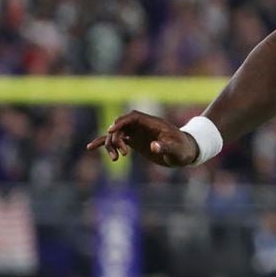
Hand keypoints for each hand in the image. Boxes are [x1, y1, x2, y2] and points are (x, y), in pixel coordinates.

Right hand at [85, 110, 199, 167]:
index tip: (111, 131)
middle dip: (116, 138)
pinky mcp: (134, 141)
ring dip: (111, 145)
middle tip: (121, 155)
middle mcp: (142, 126)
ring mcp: (137, 133)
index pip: (133, 117)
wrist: (185, 152)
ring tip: (115, 160)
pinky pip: (116, 140)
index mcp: (153, 123)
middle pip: (122, 125)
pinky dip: (104, 143)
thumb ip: (166, 147)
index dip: (121, 122)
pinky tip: (90, 147)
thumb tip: (154, 146)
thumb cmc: (183, 149)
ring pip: (117, 134)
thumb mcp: (177, 150)